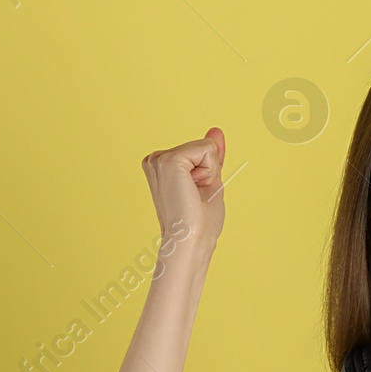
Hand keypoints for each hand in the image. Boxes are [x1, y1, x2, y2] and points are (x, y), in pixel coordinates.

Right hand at [141, 127, 226, 267]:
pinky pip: (206, 149)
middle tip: (195, 196)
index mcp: (160, 165)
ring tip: (193, 195)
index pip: (200, 152)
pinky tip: (193, 189)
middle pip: (203, 147)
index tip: (195, 195)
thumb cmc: (199, 222)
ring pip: (205, 147)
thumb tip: (216, 131)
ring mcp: (158, 159)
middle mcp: (154, 159)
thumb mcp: (208, 181)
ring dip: (208, 173)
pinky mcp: (168, 161)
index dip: (208, 174)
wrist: (190, 240)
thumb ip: (211, 156)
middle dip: (209, 171)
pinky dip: (209, 171)